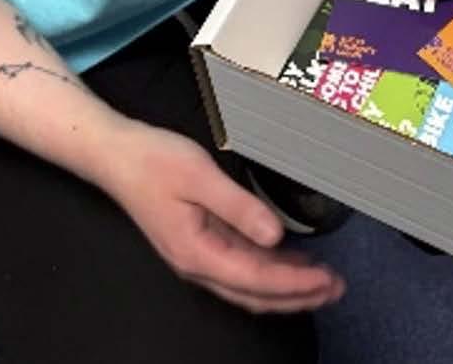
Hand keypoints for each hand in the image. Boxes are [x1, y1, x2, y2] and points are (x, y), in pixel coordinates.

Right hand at [104, 122, 346, 313]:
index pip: (256, 280)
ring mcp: (197, 256)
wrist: (116, 155)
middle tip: (336, 288)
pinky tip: (287, 259)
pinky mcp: (198, 242)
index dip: (296, 283)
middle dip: (298, 295)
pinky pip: (240, 266)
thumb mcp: (199, 176)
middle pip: (255, 294)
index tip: (328, 280)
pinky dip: (268, 268)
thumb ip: (239, 207)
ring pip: (248, 284)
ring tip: (321, 279)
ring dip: (286, 285)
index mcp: (198, 253)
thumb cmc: (155, 161)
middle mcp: (198, 264)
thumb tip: (276, 236)